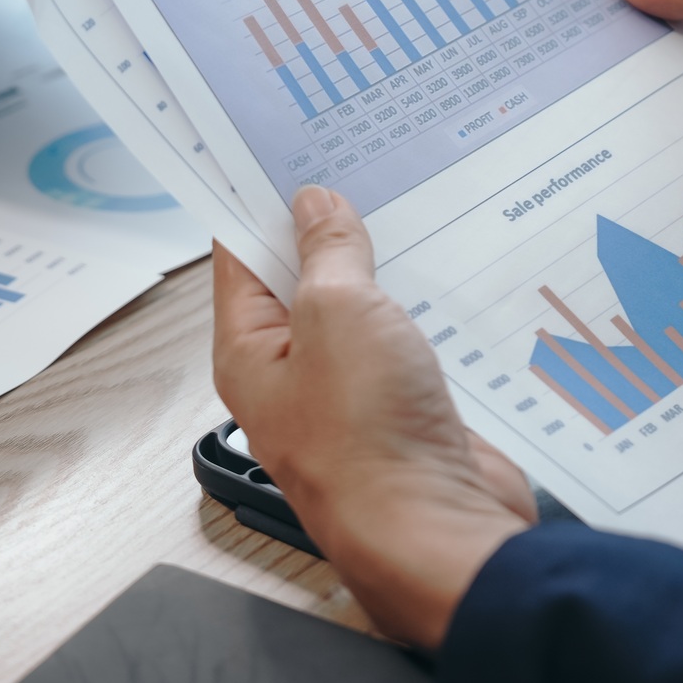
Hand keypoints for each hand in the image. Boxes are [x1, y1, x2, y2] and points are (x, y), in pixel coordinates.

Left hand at [212, 186, 534, 648]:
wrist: (434, 530)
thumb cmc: (367, 439)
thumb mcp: (339, 311)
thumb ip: (329, 253)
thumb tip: (316, 207)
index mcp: (250, 353)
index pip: (240, 258)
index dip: (258, 202)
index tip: (277, 152)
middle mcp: (293, 377)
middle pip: (302, 283)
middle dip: (327, 229)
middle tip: (352, 166)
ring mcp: (351, 396)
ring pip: (359, 313)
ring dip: (380, 269)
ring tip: (403, 206)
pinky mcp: (403, 411)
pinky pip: (405, 345)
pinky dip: (419, 310)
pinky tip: (443, 275)